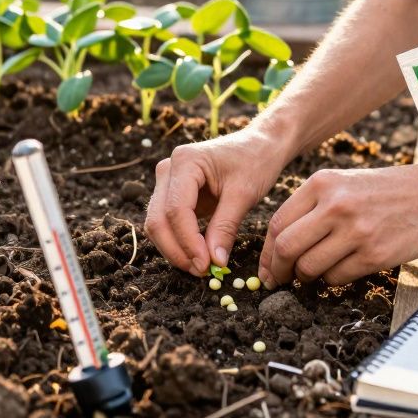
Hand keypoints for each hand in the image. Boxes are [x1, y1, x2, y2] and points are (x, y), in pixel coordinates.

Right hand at [145, 126, 291, 275]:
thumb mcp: (244, 194)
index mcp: (185, 161)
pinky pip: (167, 223)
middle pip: (158, 219)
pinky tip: (198, 256)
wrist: (259, 145)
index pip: (176, 210)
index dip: (188, 242)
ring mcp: (168, 181)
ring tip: (201, 267)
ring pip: (157, 224)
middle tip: (201, 272)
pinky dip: (178, 242)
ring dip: (175, 250)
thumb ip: (225, 228)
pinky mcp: (173, 194)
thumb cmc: (255, 162)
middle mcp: (168, 169)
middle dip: (177, 250)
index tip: (205, 266)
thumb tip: (214, 263)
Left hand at [258, 162, 417, 287]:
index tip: (267, 267)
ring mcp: (355, 231)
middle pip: (286, 248)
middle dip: (279, 270)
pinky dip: (333, 280)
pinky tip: (342, 271)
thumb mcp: (346, 184)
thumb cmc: (390, 191)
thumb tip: (281, 245)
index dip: (267, 252)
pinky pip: (337, 277)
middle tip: (281, 280)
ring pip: (309, 267)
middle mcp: (334, 205)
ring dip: (307, 277)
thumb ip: (314, 208)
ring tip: (315, 274)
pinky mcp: (375, 254)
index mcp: (322, 183)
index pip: (278, 224)